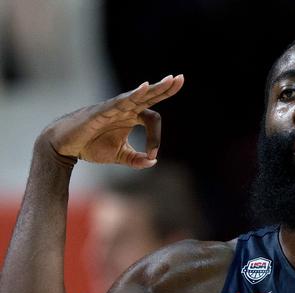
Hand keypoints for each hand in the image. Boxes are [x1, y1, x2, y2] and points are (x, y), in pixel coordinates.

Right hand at [41, 74, 183, 168]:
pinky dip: (132, 95)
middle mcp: (124, 108)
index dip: (156, 138)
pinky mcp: (102, 110)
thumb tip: (154, 162)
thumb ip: (136, 159)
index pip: (152, 118)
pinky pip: (120, 101)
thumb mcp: (119, 156)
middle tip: (181, 78)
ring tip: (171, 80)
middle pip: (149, 96)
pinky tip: (145, 88)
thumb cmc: (90, 146)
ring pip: (137, 95)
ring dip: (154, 89)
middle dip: (165, 88)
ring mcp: (113, 107)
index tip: (153, 155)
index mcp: (130, 117)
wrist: (64, 146)